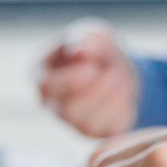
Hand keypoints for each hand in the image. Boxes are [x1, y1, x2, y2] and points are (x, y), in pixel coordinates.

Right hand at [36, 19, 139, 137]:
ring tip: (121, 78)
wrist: (116, 65)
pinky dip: (123, 110)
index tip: (92, 69)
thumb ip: (85, 40)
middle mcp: (52, 102)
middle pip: (67, 111)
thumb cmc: (96, 48)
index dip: (69, 80)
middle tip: (114, 73)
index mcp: (41, 74)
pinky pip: (108, 130)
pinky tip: (125, 92)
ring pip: (88, 124)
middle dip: (96, 92)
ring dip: (112, 100)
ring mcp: (71, 121)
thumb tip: (81, 51)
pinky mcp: (94, 132)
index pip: (46, 86)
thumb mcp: (93, 34)